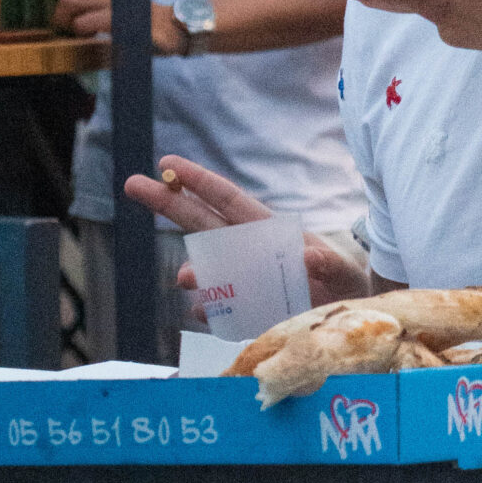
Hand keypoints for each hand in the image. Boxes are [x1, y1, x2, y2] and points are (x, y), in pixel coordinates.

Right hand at [123, 155, 368, 305]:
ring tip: (188, 279)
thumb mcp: (344, 271)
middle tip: (131, 183)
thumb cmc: (347, 284)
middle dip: (167, 203)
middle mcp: (249, 251)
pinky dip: (210, 310)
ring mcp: (243, 279)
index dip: (198, 181)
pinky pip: (219, 307)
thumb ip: (328, 262)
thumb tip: (309, 255)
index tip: (168, 162)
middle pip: (201, 223)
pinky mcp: (245, 308)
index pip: (227, 200)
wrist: (350, 319)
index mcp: (269, 231)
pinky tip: (207, 313)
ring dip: (194, 271)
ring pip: (207, 269)